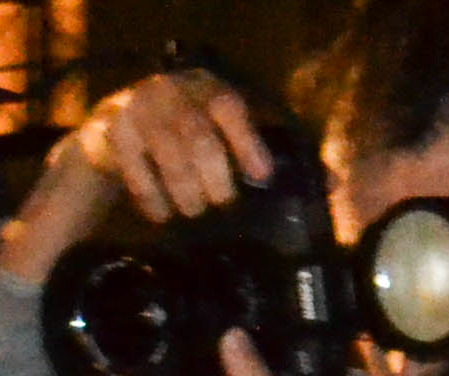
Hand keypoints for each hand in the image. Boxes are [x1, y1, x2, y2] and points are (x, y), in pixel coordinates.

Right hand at [2, 71, 277, 280]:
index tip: (261, 176)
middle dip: (214, 178)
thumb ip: (276, 159)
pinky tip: (161, 214)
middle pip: (198, 136)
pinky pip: (134, 169)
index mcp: (210, 89)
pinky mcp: (114, 130)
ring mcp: (141, 108)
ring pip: (168, 154)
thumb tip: (335, 185)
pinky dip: (151, 197)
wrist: (118, 127)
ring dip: (185, 192)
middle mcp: (175, 91)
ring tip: (192, 211)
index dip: (247, 142)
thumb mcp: (228, 137)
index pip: (230, 108)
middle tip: (220, 204)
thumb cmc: (188, 137)